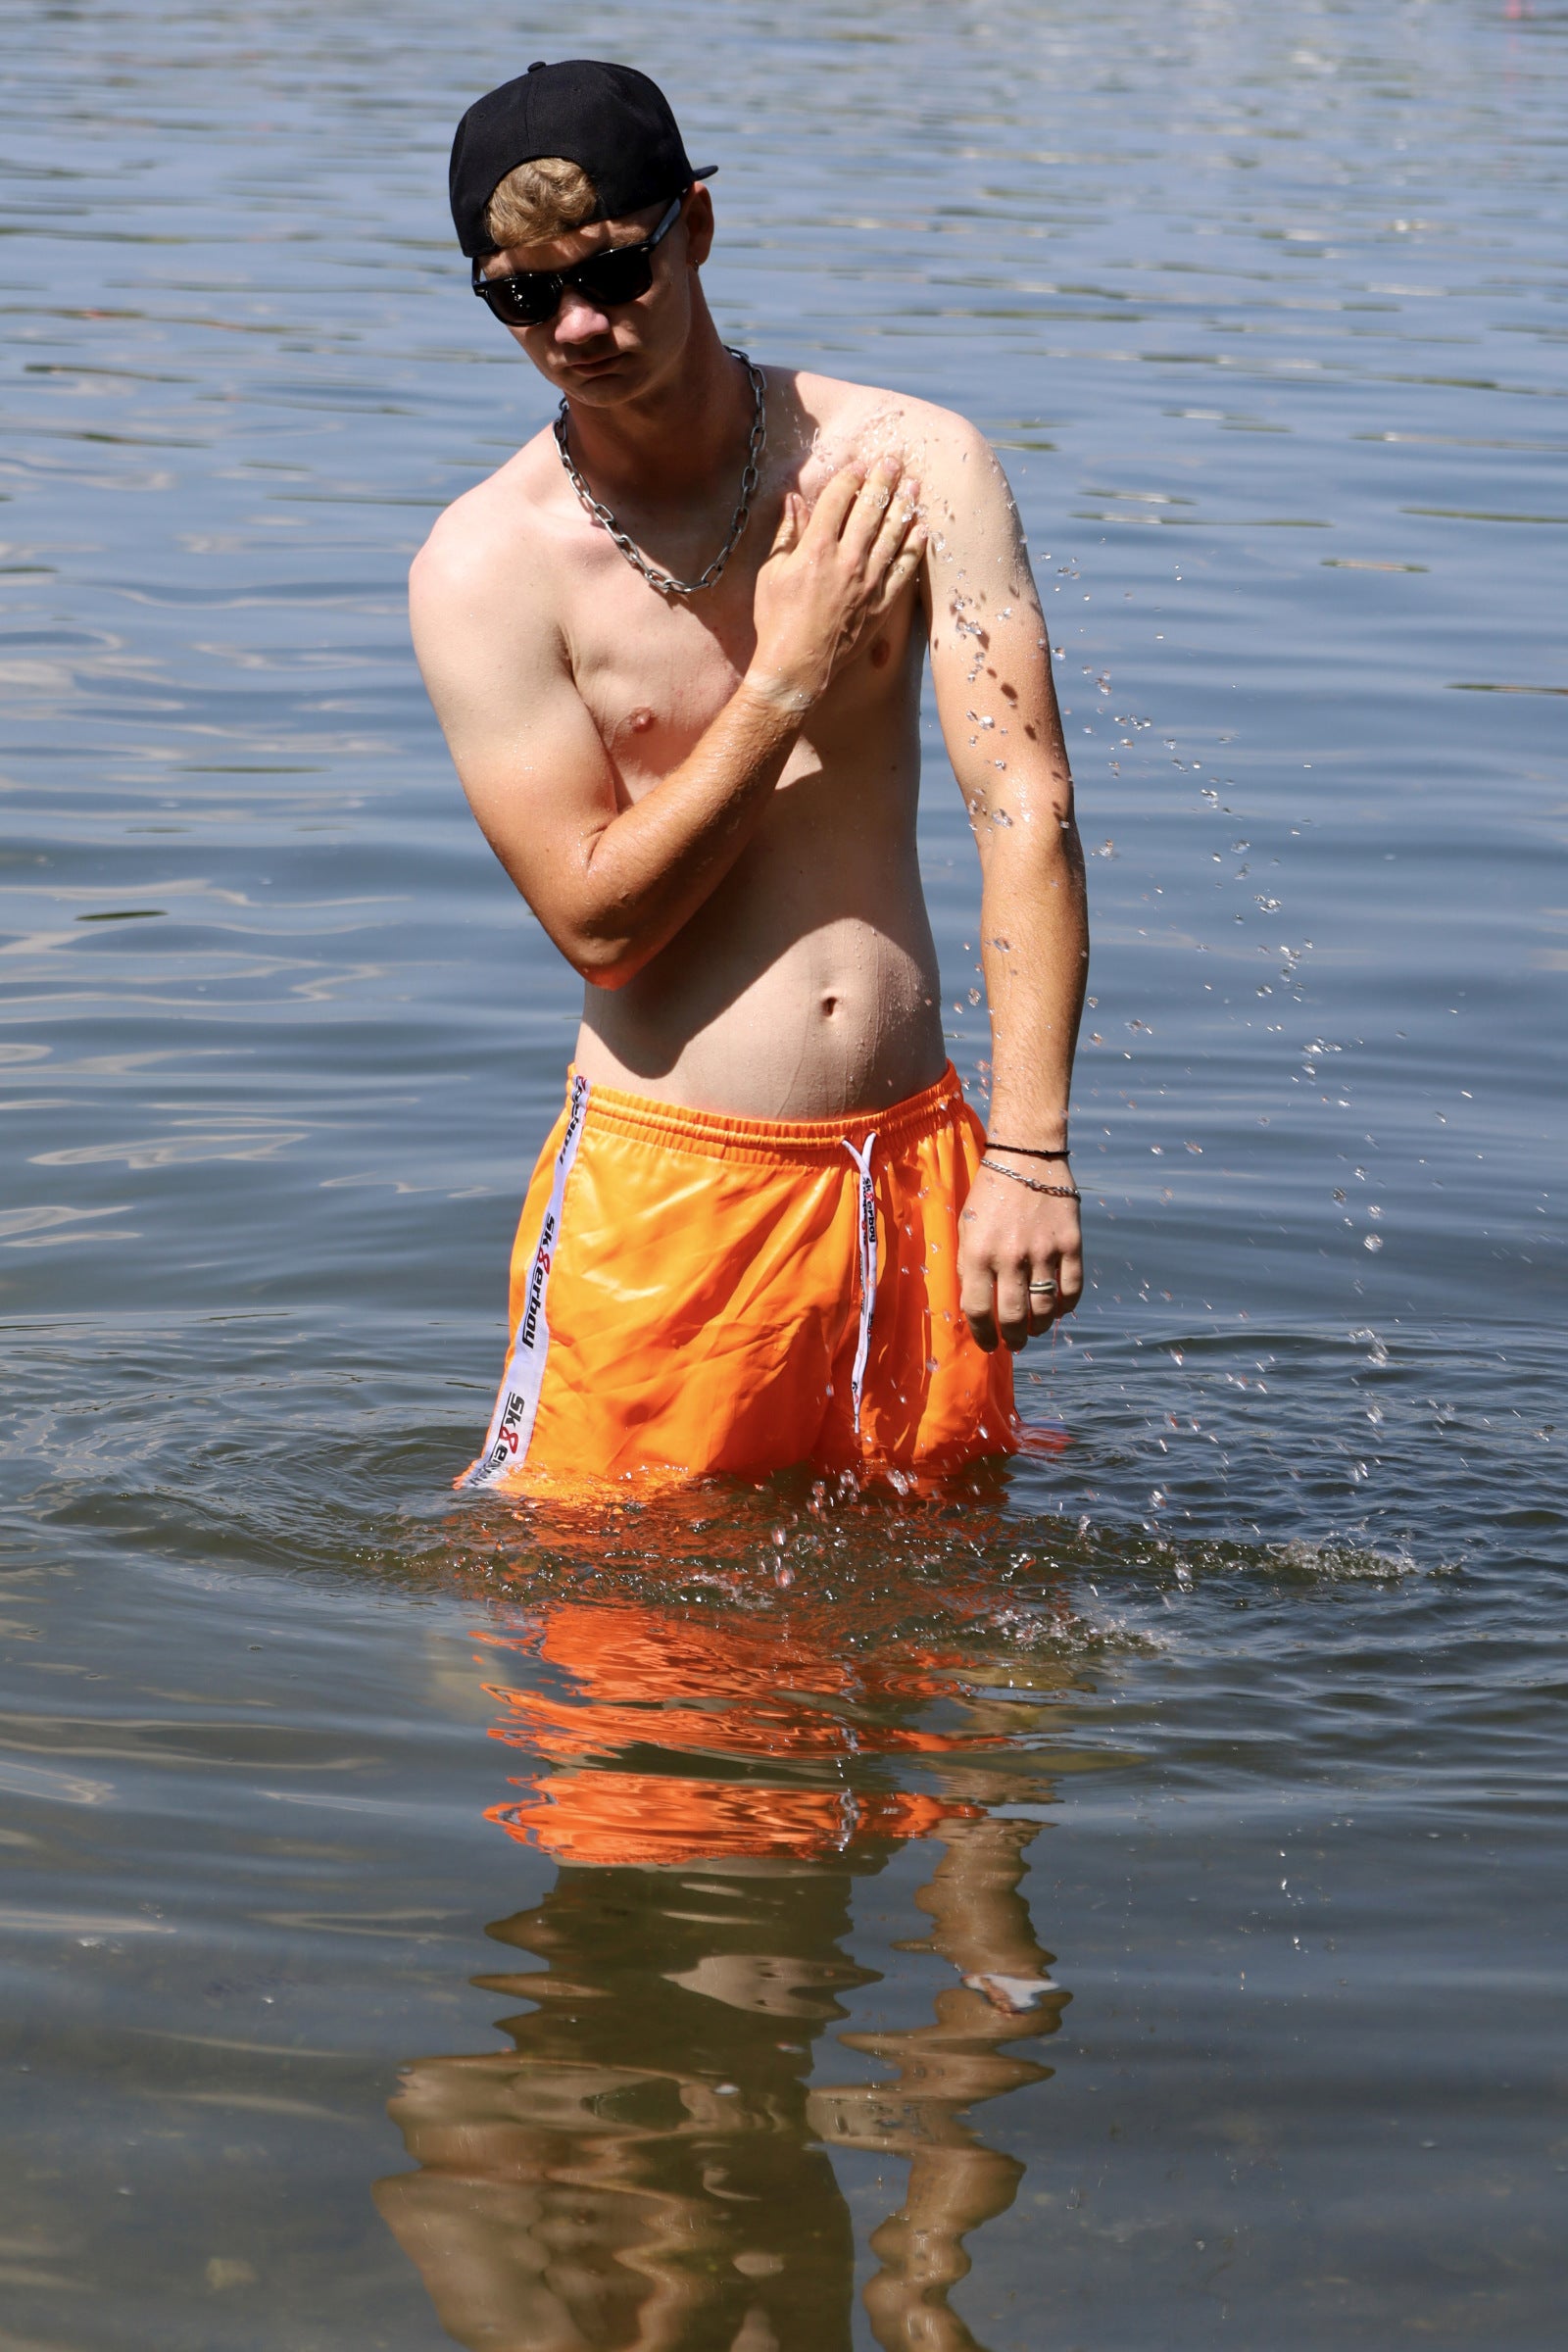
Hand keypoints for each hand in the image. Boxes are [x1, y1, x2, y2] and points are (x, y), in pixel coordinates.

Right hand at [747, 456, 924, 706]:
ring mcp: (868, 582)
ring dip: (904, 506)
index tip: (859, 464)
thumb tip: (793, 500)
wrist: (798, 668)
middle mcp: (847, 559)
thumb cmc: (776, 620)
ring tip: (914, 485)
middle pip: (870, 509)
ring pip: (892, 534)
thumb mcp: (772, 571)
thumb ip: (787, 533)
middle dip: (883, 480)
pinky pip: (904, 569)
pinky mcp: (881, 603)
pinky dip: (914, 547)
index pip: (838, 499)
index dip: (850, 476)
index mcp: (816, 548)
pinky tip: (922, 530)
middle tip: (894, 461)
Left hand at [958, 1167, 1082, 1351]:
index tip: (988, 1344)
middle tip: (1014, 1343)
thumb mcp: (966, 1227)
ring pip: (1045, 1308)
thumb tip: (976, 1305)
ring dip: (1040, 1327)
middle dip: (1013, 1338)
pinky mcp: (1071, 1243)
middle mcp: (1010, 1256)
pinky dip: (1067, 1306)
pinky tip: (1059, 1309)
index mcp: (977, 1253)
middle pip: (1013, 1317)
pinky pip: (1073, 1288)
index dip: (982, 1335)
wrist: (1026, 1157)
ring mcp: (1044, 1251)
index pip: (978, 1310)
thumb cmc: (989, 1193)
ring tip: (1035, 1329)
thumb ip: (968, 1265)